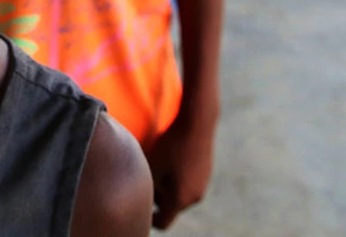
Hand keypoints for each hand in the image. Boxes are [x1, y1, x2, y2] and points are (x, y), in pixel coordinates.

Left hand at [146, 115, 216, 229]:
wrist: (197, 124)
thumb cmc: (169, 145)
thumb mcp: (151, 166)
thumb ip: (147, 187)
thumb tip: (144, 198)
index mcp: (180, 199)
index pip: (163, 222)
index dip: (149, 219)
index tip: (140, 208)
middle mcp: (194, 198)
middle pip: (171, 208)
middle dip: (158, 199)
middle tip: (148, 177)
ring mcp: (202, 186)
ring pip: (179, 196)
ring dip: (168, 188)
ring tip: (160, 165)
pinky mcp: (206, 175)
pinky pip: (188, 184)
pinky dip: (178, 179)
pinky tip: (173, 159)